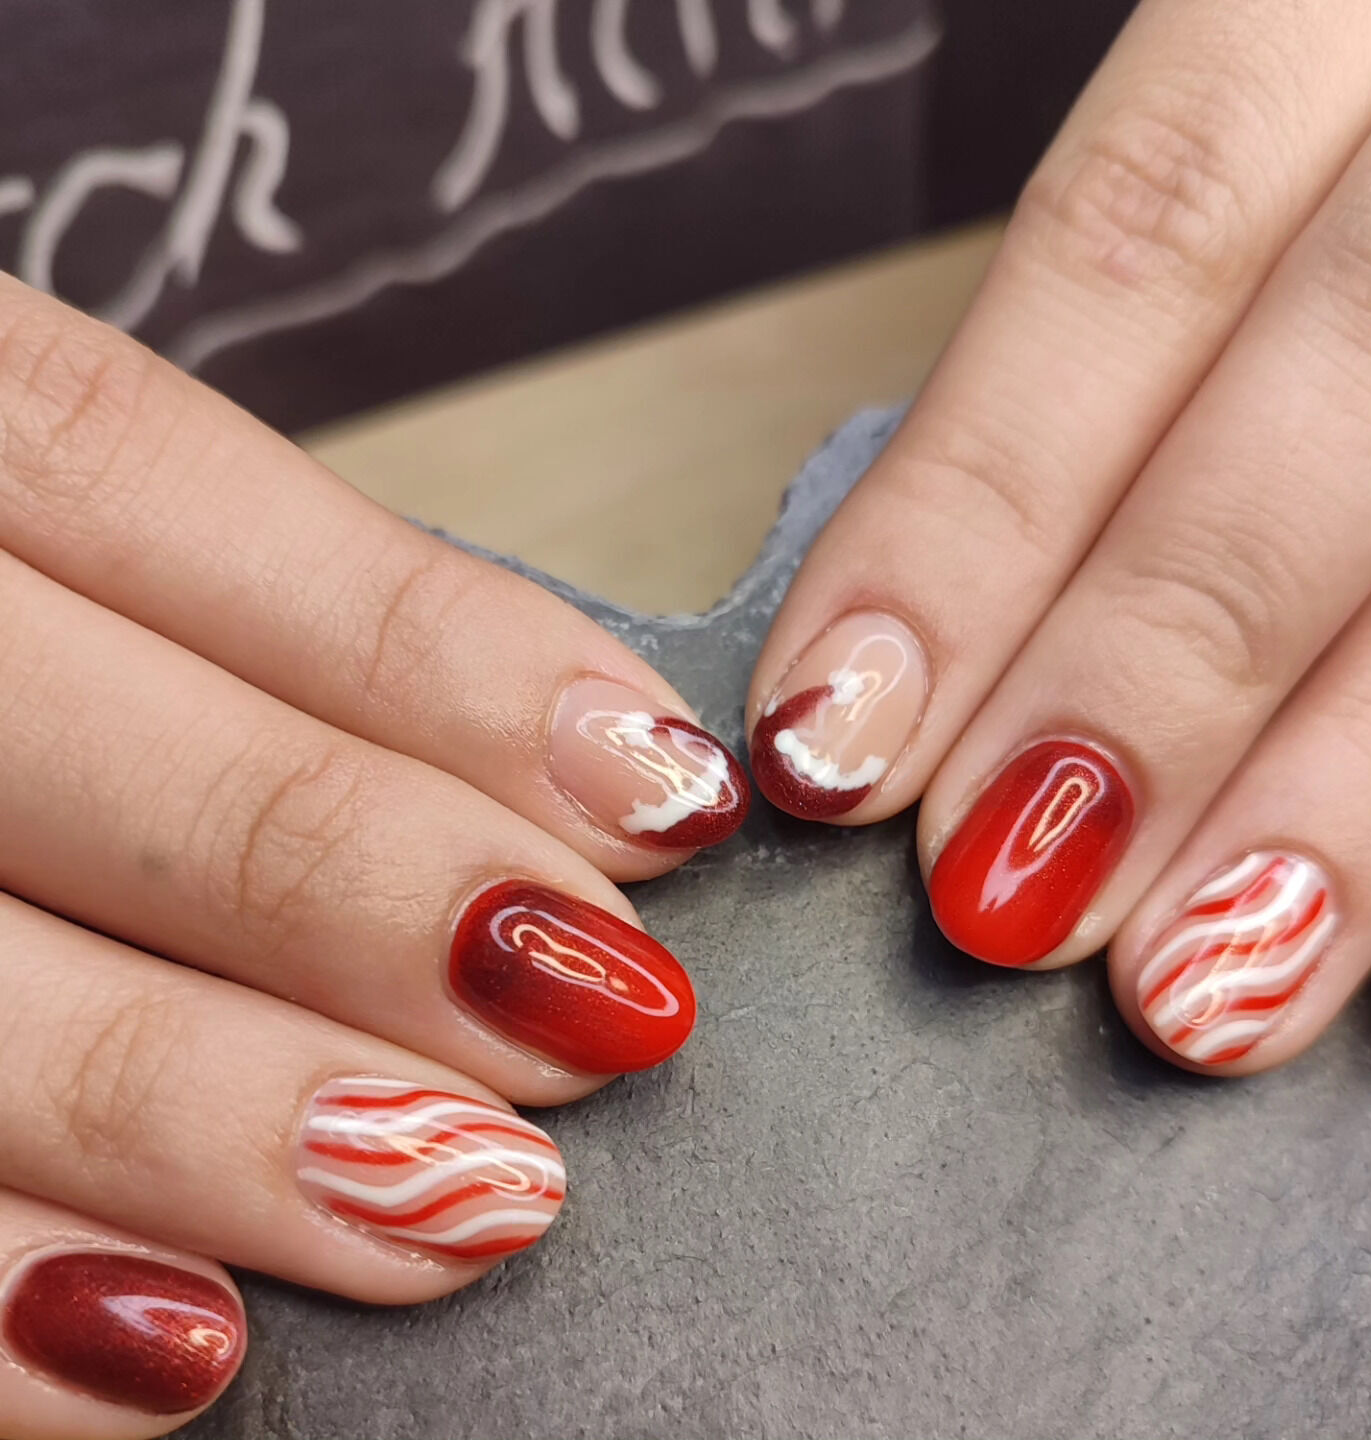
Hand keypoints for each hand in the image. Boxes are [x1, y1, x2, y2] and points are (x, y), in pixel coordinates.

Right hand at [0, 274, 746, 1438]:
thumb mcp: (39, 544)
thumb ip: (260, 627)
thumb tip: (595, 756)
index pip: (145, 484)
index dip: (425, 647)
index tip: (662, 789)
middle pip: (78, 744)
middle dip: (363, 890)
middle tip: (608, 1016)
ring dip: (219, 1113)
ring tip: (479, 1202)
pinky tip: (178, 1360)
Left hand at [747, 0, 1370, 1073]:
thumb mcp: (1278, 94)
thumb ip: (1145, 328)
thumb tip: (940, 643)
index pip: (1130, 246)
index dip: (968, 514)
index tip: (835, 735)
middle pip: (1333, 385)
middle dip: (1152, 670)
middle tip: (1009, 899)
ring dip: (1353, 787)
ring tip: (1206, 987)